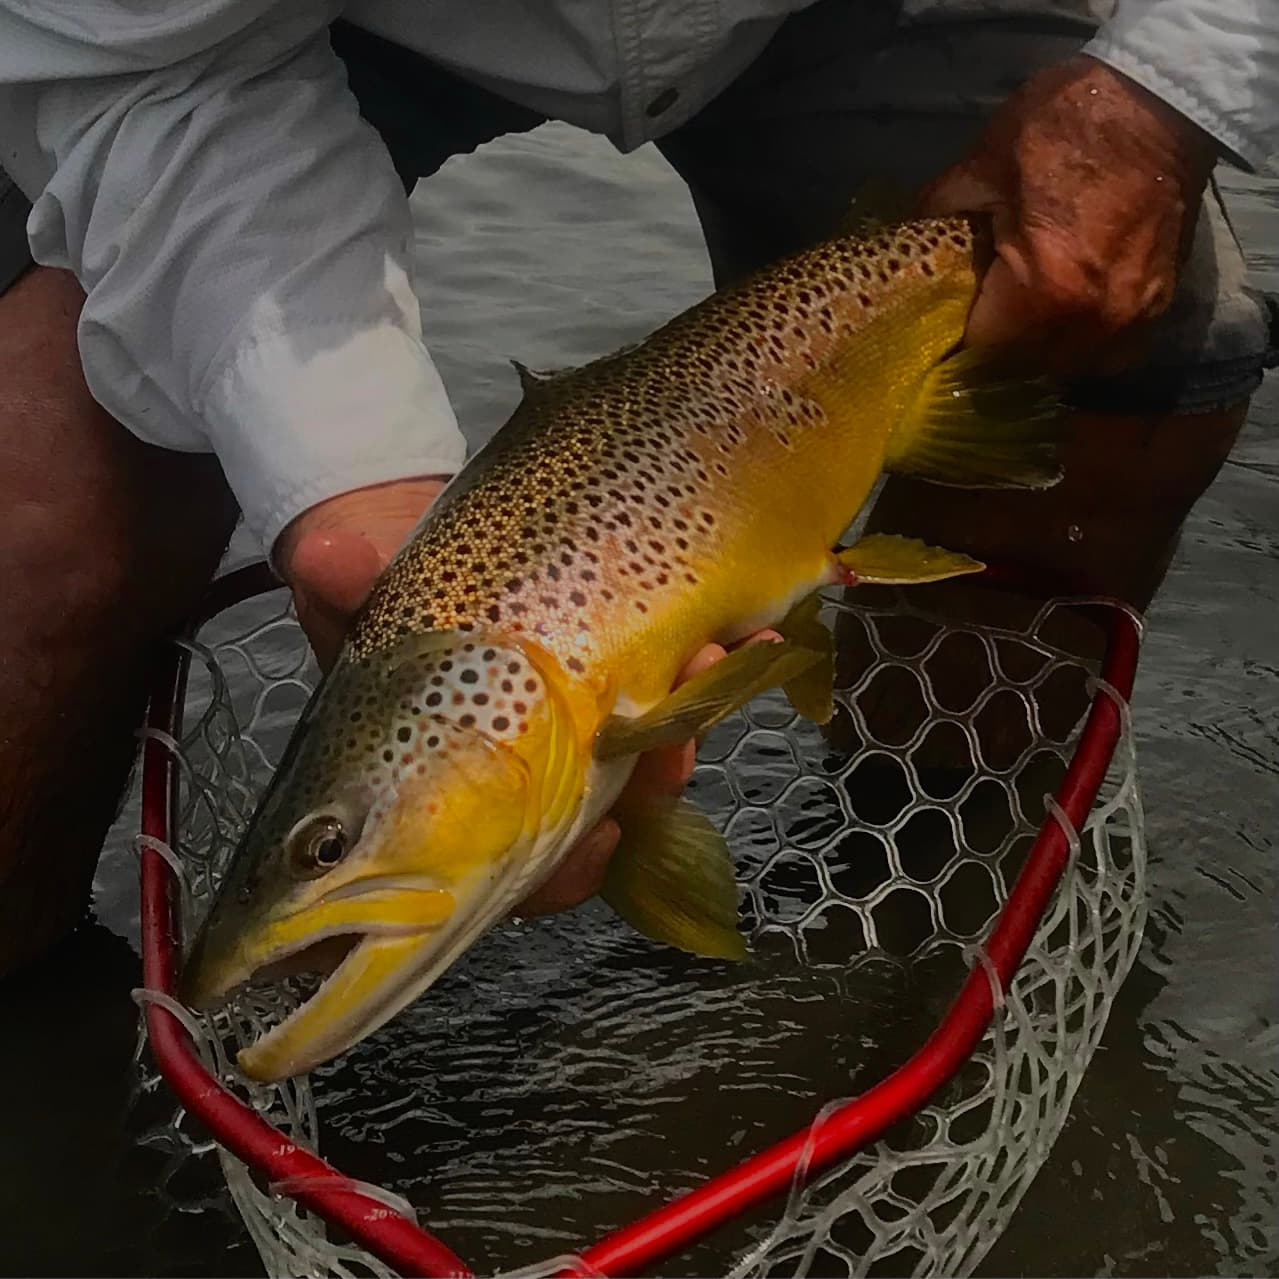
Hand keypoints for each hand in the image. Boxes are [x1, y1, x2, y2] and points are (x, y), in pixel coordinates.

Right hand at [275, 480, 775, 916]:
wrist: (413, 523)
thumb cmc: (372, 584)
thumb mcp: (346, 587)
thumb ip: (340, 589)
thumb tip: (325, 559)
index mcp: (456, 788)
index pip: (516, 870)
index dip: (561, 875)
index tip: (598, 844)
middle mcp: (531, 765)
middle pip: (614, 814)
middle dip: (655, 782)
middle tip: (675, 740)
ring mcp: (588, 713)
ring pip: (660, 748)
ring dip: (695, 711)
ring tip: (716, 650)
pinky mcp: (634, 659)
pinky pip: (688, 681)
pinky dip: (720, 664)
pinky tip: (751, 630)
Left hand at [920, 54, 1216, 374]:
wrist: (1163, 96)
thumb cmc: (1067, 124)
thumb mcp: (984, 162)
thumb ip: (940, 210)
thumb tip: (909, 237)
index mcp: (1043, 291)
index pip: (984, 352)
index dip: (958, 345)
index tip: (943, 331)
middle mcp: (1091, 320)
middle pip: (1028, 370)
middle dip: (999, 355)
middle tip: (979, 327)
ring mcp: (1132, 316)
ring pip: (1073, 369)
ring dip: (1043, 358)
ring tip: (1021, 330)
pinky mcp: (1161, 304)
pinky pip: (1115, 353)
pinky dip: (1088, 347)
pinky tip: (1068, 322)